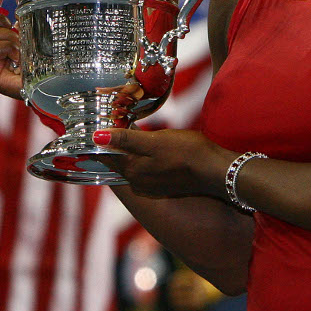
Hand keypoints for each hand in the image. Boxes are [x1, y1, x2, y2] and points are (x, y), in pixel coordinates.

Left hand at [92, 127, 233, 198]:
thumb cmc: (188, 153)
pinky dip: (142, 158)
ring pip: (132, 165)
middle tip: (109, 124)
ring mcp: (152, 185)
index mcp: (132, 170)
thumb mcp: (156, 141)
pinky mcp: (165, 185)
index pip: (106, 155)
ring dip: (128, 151)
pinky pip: (145, 169)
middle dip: (113, 145)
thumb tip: (96, 137)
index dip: (99, 140)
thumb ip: (126, 140)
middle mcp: (138, 182)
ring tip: (127, 132)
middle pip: (118, 161)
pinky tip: (148, 148)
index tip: (93, 126)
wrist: (217, 171)